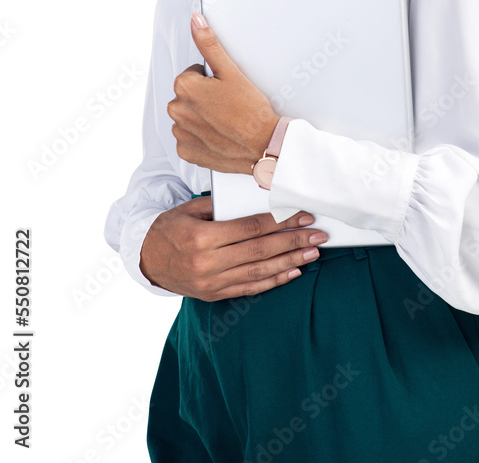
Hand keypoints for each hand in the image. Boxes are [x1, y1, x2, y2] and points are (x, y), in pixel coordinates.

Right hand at [139, 197, 328, 299]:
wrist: (146, 260)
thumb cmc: (169, 228)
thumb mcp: (189, 209)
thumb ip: (221, 206)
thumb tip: (258, 197)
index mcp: (201, 238)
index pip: (251, 228)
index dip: (280, 221)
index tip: (302, 215)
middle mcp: (208, 263)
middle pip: (260, 251)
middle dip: (293, 241)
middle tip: (318, 234)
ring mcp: (212, 283)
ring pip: (259, 271)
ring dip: (290, 262)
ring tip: (312, 252)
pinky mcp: (215, 294)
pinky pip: (250, 288)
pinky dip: (273, 280)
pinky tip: (293, 272)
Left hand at [167, 12, 279, 173]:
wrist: (263, 145)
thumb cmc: (250, 109)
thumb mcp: (231, 71)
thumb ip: (209, 44)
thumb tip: (196, 21)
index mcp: (184, 87)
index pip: (192, 75)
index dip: (211, 80)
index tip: (225, 90)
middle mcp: (177, 110)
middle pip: (188, 96)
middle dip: (203, 98)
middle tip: (228, 105)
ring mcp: (181, 133)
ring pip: (188, 117)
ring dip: (201, 117)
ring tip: (225, 120)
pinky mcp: (187, 151)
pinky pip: (189, 138)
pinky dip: (201, 136)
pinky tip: (219, 135)